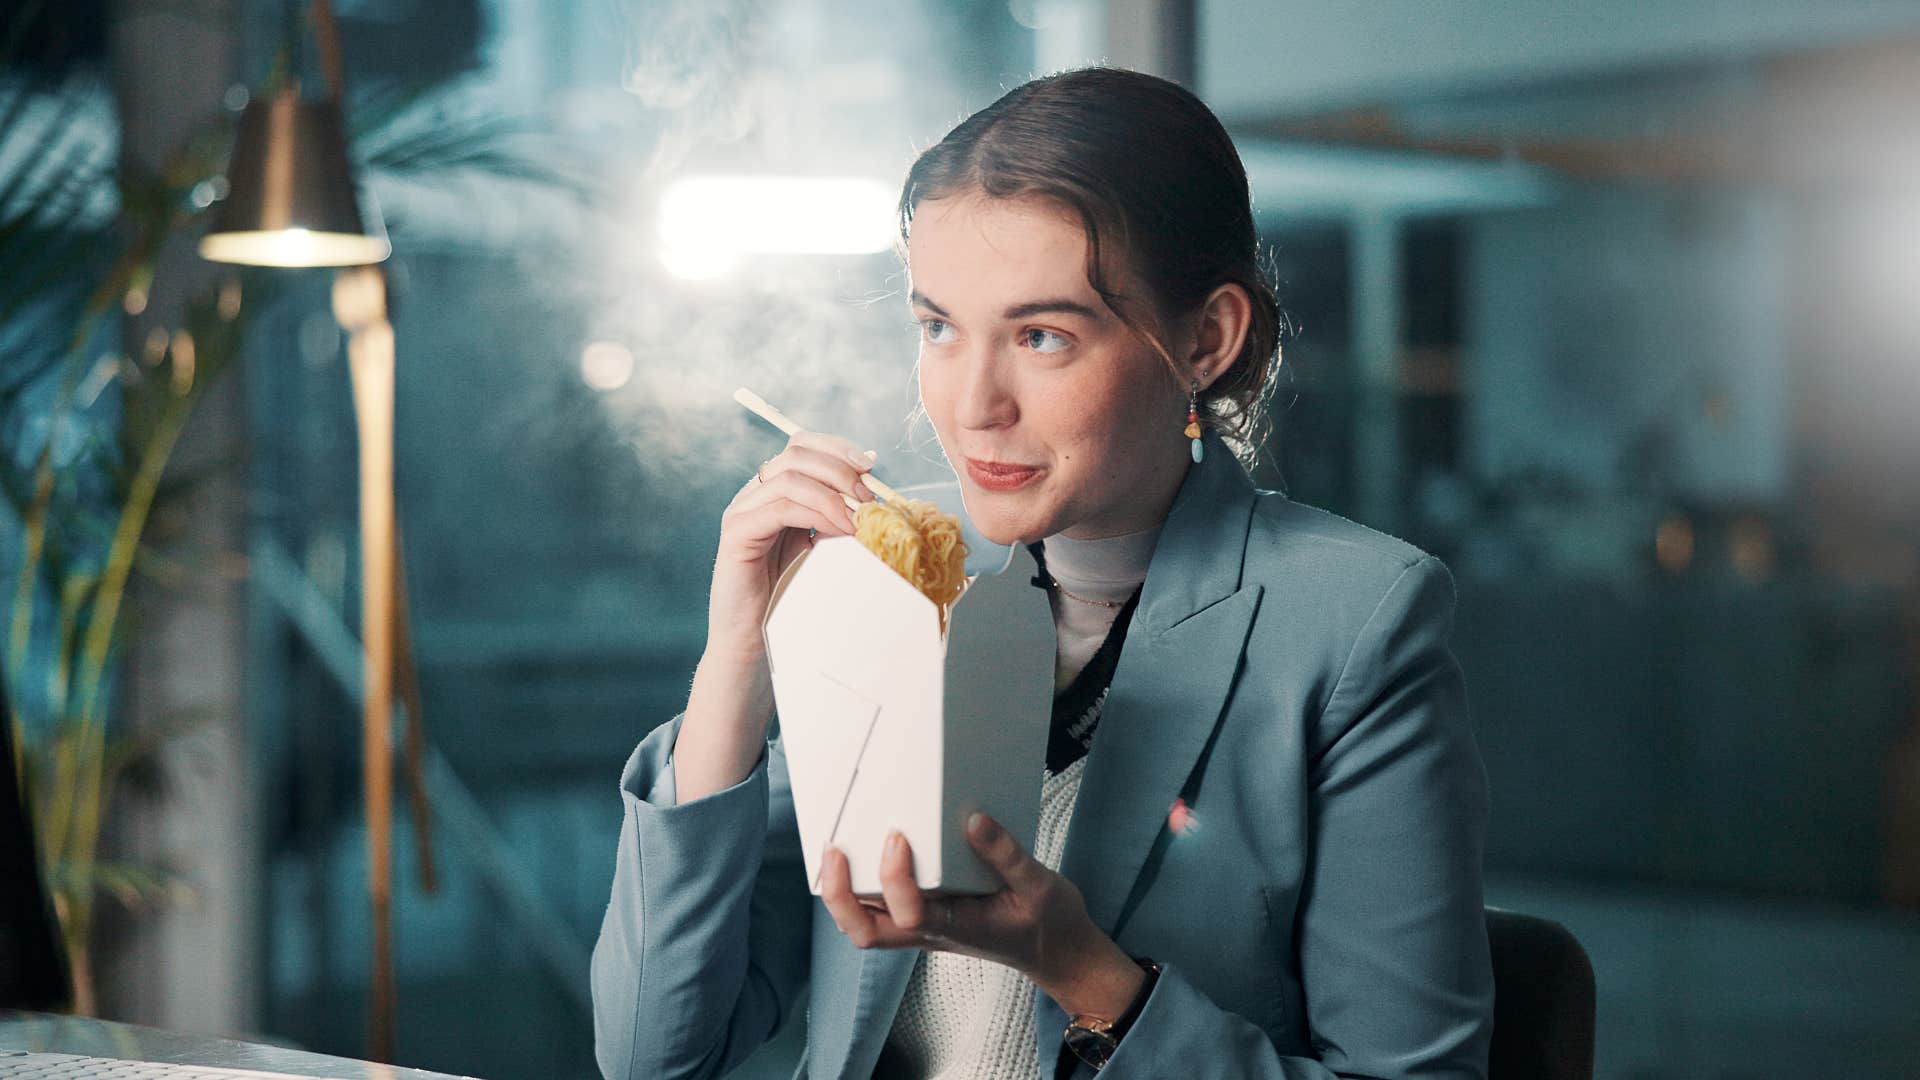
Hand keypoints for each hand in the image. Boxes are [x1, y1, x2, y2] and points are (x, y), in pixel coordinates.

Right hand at [707, 431, 876, 662]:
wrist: (754, 643)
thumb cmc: (790, 599)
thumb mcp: (823, 550)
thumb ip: (839, 519)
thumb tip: (875, 496)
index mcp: (773, 492)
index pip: (802, 445)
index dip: (838, 448)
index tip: (871, 465)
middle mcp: (754, 494)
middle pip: (796, 452)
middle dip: (840, 468)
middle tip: (869, 497)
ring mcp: (742, 510)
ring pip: (789, 476)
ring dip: (833, 494)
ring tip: (859, 521)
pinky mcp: (737, 532)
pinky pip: (780, 506)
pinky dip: (817, 512)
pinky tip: (840, 531)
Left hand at [819, 813, 1144, 1017]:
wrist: (1057, 954)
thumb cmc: (1049, 923)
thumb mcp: (1039, 885)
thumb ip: (1006, 855)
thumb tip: (975, 820)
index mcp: (956, 926)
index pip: (908, 913)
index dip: (893, 877)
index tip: (899, 836)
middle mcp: (931, 932)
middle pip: (865, 931)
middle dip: (839, 895)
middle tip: (834, 850)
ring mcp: (925, 930)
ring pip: (866, 926)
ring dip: (843, 895)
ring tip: (837, 850)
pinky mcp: (927, 920)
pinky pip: (881, 913)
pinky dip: (861, 891)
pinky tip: (863, 858)